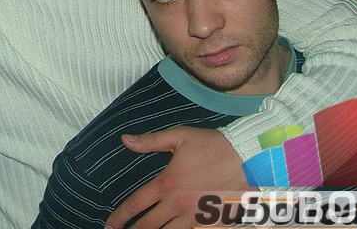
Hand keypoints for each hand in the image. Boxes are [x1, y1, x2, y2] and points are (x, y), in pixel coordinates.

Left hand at [106, 127, 247, 228]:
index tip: (109, 224)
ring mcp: (195, 217)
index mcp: (166, 183)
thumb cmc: (212, 145)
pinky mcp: (211, 224)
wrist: (247, 158)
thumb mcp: (179, 136)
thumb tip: (125, 140)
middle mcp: (177, 204)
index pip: (136, 204)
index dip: (119, 217)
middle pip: (148, 226)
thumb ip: (150, 141)